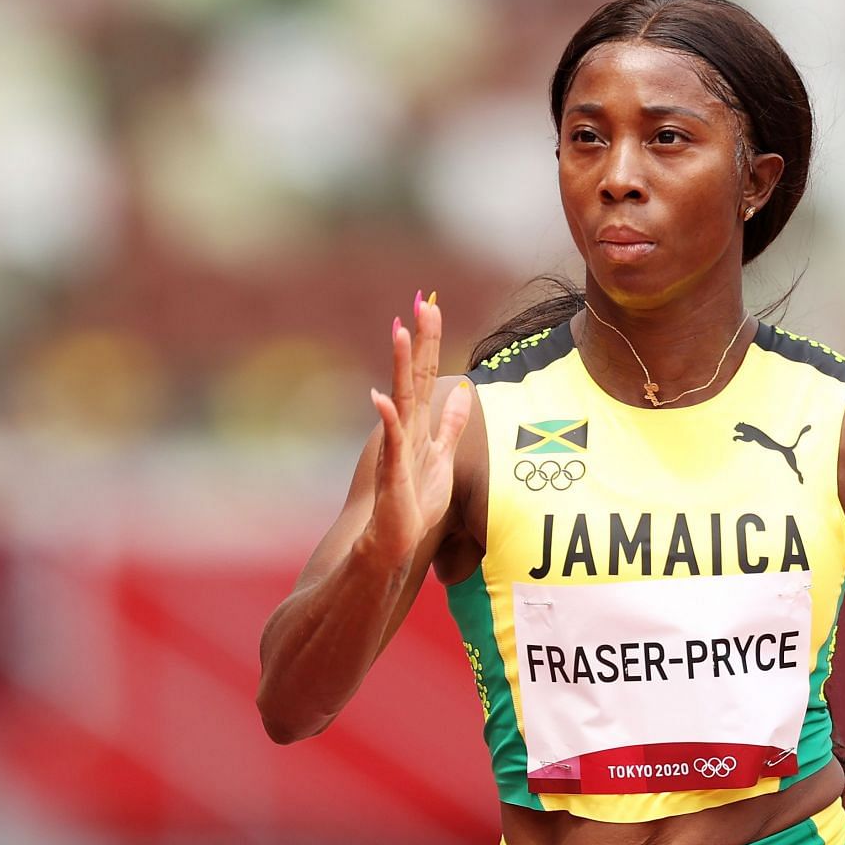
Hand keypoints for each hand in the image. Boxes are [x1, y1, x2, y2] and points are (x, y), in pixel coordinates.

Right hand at [365, 292, 471, 565]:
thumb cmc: (416, 503)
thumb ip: (450, 425)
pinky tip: (382, 398)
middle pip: (416, 377)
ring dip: (400, 367)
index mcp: (420, 423)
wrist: (391, 542)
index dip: (432, 341)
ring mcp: (397, 448)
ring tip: (399, 333)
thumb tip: (462, 392)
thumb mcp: (443, 455)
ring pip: (401, 400)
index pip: (428, 374)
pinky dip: (387, 420)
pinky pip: (392, 443)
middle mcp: (406, 429)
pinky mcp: (394, 474)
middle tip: (420, 302)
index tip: (432, 304)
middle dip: (420, 340)